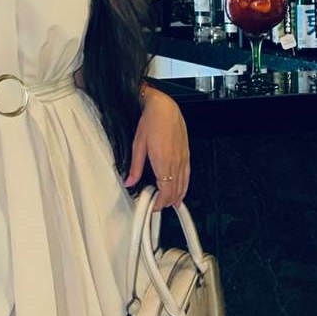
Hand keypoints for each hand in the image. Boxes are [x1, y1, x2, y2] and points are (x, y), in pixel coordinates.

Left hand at [123, 86, 189, 211]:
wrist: (165, 108)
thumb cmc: (152, 122)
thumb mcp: (137, 145)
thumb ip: (134, 167)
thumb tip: (129, 181)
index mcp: (162, 162)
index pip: (165, 191)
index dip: (160, 203)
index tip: (153, 206)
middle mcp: (175, 162)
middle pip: (174, 191)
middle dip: (166, 202)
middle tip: (157, 206)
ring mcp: (183, 159)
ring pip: (183, 185)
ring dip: (176, 197)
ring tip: (169, 204)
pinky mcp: (186, 155)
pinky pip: (187, 176)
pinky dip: (185, 187)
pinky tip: (182, 192)